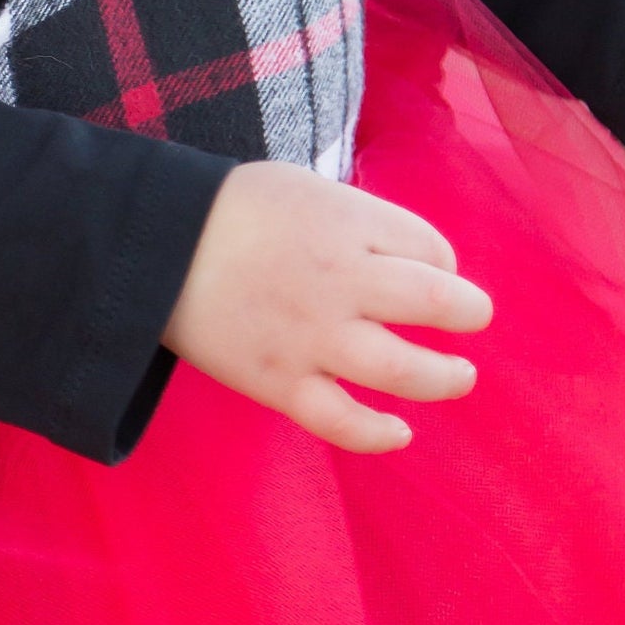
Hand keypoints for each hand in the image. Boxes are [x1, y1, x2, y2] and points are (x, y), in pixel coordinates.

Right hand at [163, 162, 492, 454]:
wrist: (152, 245)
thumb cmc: (233, 212)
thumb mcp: (306, 189)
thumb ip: (360, 221)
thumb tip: (414, 260)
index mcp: (347, 224)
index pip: (431, 248)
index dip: (443, 262)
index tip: (430, 270)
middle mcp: (341, 281)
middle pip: (438, 303)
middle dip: (468, 313)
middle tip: (472, 318)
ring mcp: (312, 337)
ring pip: (404, 370)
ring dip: (445, 377)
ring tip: (459, 376)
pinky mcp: (280, 382)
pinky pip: (343, 422)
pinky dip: (379, 435)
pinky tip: (400, 432)